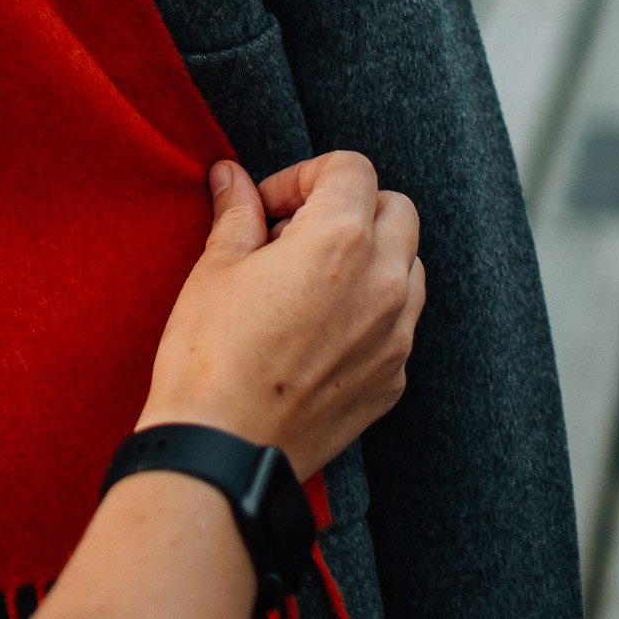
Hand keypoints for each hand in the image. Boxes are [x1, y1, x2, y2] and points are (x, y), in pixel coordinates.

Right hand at [139, 151, 422, 477]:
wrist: (223, 449)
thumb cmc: (209, 356)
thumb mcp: (215, 269)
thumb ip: (236, 213)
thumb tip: (232, 177)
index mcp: (339, 241)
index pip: (353, 169)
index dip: (305, 176)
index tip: (269, 206)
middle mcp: (383, 283)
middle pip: (397, 210)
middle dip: (350, 208)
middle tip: (294, 234)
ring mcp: (396, 336)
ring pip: (409, 267)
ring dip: (371, 257)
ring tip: (311, 281)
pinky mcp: (393, 380)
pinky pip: (400, 324)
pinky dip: (371, 311)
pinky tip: (318, 330)